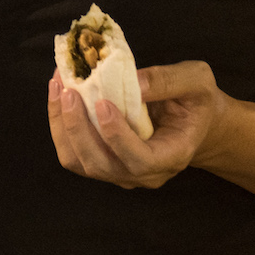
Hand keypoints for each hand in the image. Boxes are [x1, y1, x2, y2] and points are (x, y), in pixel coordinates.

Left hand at [47, 62, 230, 189]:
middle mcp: (144, 173)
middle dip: (79, 129)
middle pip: (102, 165)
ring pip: (81, 162)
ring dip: (63, 126)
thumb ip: (168, 81)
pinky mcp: (102, 161)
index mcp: (171, 155)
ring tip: (58, 86)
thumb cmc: (196, 101)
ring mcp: (120, 172)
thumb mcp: (196, 81)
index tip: (102, 104)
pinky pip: (73, 153)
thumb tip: (132, 81)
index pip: (140, 160)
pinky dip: (60, 125)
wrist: (193, 120)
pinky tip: (58, 92)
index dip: (117, 137)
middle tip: (69, 91)